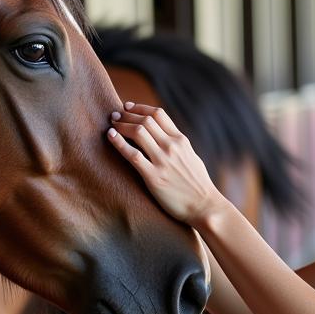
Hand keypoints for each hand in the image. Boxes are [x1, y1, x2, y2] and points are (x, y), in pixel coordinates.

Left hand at [107, 102, 223, 225]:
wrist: (204, 206)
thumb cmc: (198, 184)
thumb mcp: (191, 157)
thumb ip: (178, 145)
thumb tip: (165, 137)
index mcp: (181, 140)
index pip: (158, 114)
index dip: (139, 108)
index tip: (127, 107)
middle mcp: (172, 147)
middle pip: (145, 121)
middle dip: (127, 115)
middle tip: (114, 115)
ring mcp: (163, 161)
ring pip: (138, 133)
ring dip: (121, 125)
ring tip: (111, 124)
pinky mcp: (154, 177)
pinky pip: (132, 155)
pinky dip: (119, 143)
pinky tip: (110, 136)